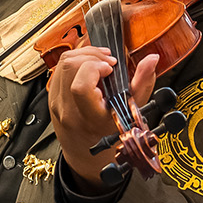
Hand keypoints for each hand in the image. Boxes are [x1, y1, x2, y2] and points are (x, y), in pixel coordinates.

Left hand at [49, 45, 158, 191]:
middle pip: (70, 66)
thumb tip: (152, 59)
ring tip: (101, 60)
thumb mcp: (131, 111)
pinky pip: (59, 67)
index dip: (95, 68)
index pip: (80, 86)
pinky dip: (76, 59)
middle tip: (108, 62)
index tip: (110, 68)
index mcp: (89, 117)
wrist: (85, 149)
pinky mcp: (51, 94)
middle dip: (92, 55)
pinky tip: (90, 64)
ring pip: (62, 63)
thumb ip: (143, 83)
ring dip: (84, 54)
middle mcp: (68, 110)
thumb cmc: (109, 131)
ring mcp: (56, 102)